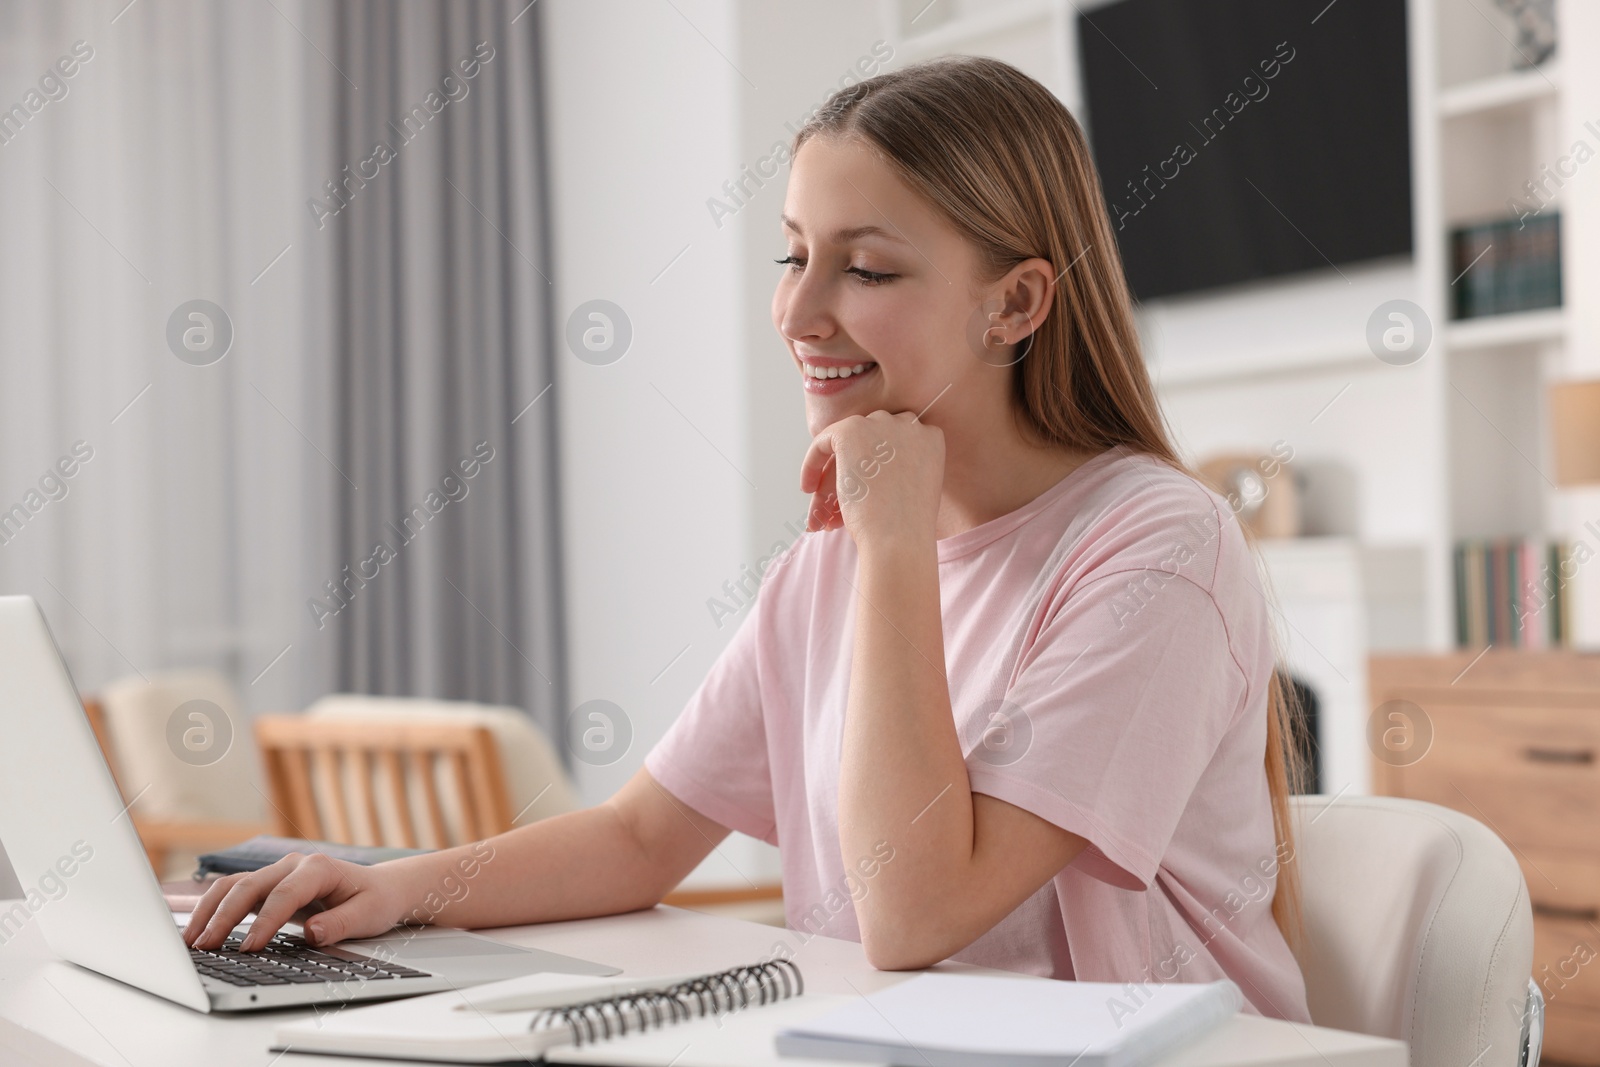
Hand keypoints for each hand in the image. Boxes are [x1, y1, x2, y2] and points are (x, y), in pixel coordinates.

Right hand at [183, 851, 413, 950]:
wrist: (378, 888)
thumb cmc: (374, 900)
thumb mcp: (369, 914)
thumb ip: (341, 923)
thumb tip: (313, 933)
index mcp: (318, 868)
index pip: (284, 894)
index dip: (265, 921)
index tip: (250, 948)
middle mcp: (292, 866)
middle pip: (249, 886)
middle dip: (225, 917)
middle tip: (206, 947)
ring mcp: (276, 873)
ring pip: (233, 886)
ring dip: (209, 912)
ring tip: (191, 942)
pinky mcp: (266, 886)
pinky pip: (233, 894)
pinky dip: (213, 909)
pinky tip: (198, 931)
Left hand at [800, 410, 942, 549]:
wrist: (899, 536)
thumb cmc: (907, 526)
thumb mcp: (913, 486)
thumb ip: (899, 467)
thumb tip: (867, 467)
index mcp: (930, 438)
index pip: (896, 440)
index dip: (877, 464)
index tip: (866, 488)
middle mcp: (907, 424)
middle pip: (871, 439)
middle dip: (854, 468)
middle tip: (838, 501)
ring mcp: (880, 425)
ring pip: (847, 443)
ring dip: (833, 474)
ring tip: (822, 507)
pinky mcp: (851, 431)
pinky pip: (824, 440)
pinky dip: (812, 463)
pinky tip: (809, 488)